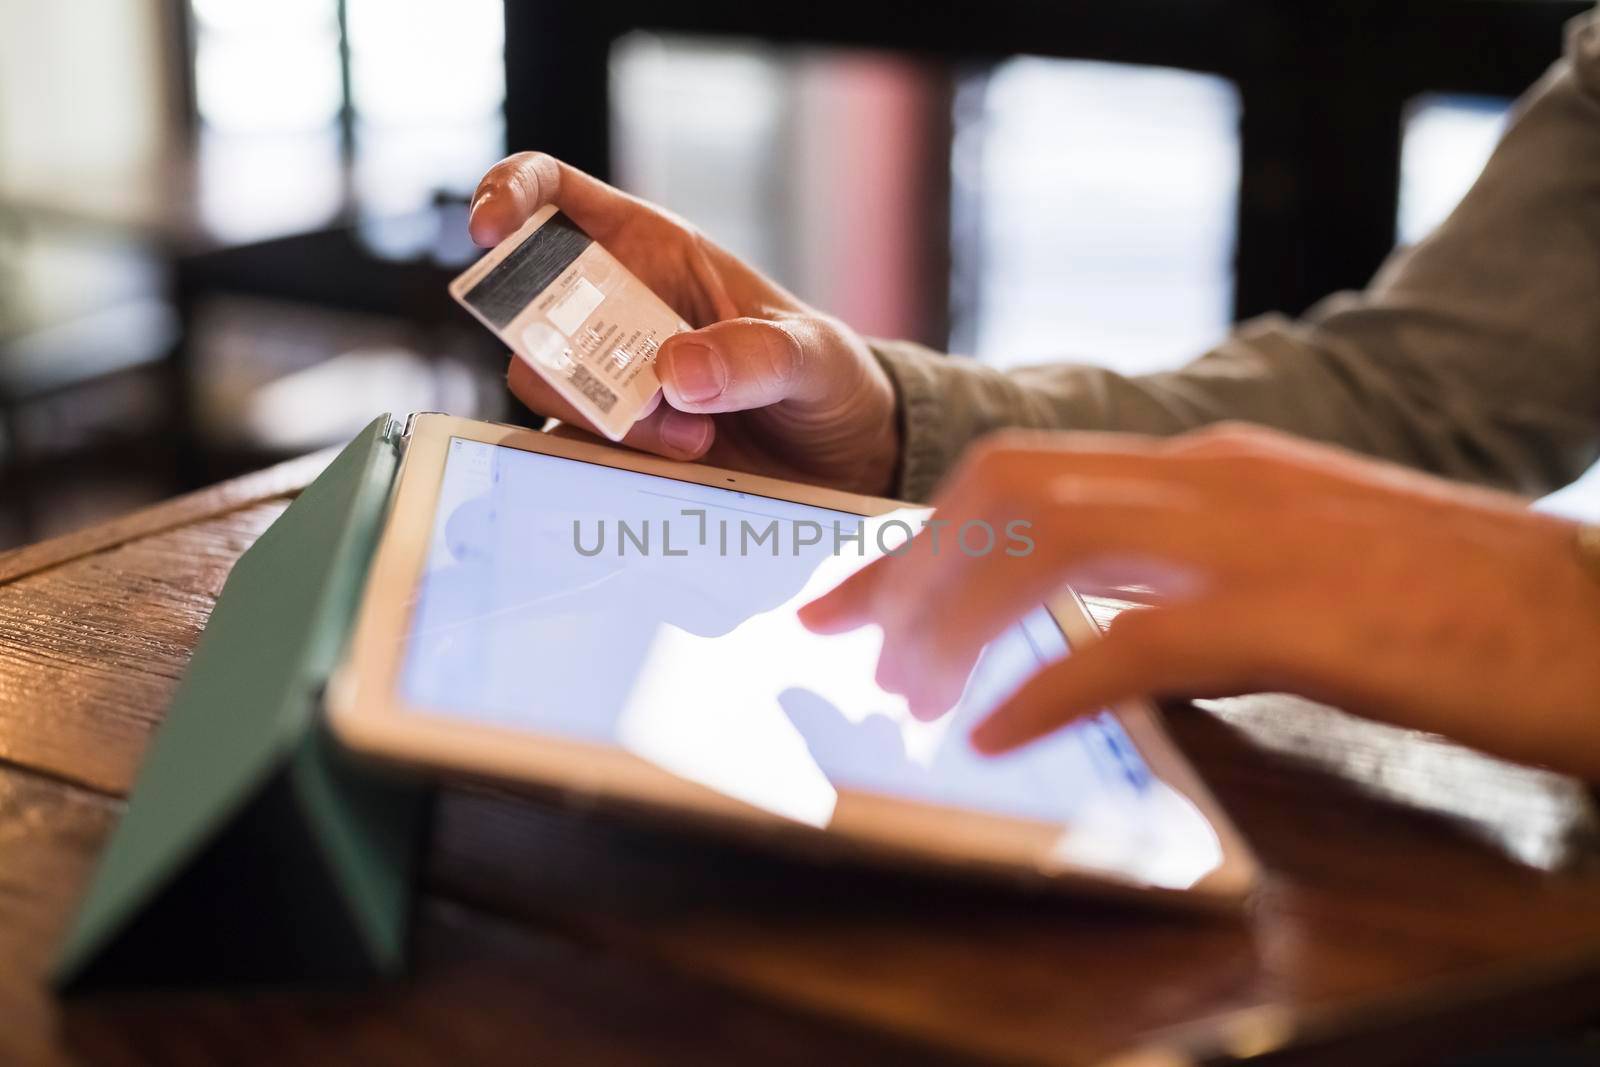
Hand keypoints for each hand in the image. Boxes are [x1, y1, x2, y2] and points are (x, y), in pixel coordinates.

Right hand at [468, 152, 899, 495]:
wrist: (841, 464)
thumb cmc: (826, 381)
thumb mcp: (814, 357)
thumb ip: (757, 357)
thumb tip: (674, 372)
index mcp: (652, 250)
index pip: (554, 195)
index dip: (509, 195)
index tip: (490, 231)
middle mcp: (612, 309)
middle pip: (528, 310)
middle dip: (564, 355)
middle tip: (646, 399)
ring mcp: (605, 380)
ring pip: (547, 387)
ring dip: (612, 420)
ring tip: (697, 445)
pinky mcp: (608, 446)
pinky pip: (571, 451)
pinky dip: (611, 466)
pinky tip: (679, 473)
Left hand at [799, 424, 1599, 777]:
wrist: (1584, 613)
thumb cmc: (1445, 599)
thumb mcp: (1296, 557)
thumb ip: (1193, 574)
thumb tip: (1098, 632)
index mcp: (1209, 464)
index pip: (1026, 473)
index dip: (924, 530)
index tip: (857, 588)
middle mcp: (1211, 480)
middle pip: (1008, 494)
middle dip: (909, 567)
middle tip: (844, 640)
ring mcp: (1246, 539)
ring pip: (1045, 551)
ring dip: (954, 624)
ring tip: (908, 696)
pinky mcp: (1288, 617)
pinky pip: (1127, 648)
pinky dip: (1043, 690)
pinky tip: (996, 735)